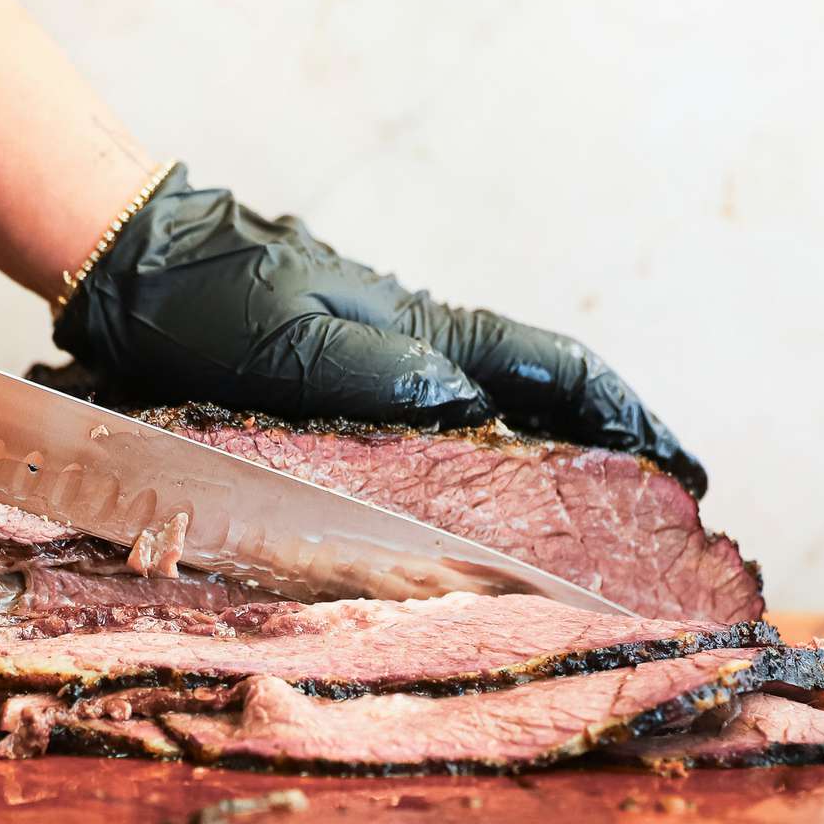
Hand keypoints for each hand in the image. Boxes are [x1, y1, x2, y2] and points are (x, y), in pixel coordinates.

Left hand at [54, 165, 707, 496]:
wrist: (141, 272)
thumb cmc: (211, 304)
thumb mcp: (293, 345)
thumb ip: (380, 377)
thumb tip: (472, 416)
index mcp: (430, 335)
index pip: (558, 371)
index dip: (627, 419)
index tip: (682, 470)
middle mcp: (426, 358)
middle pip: (544, 407)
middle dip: (607, 463)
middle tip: (651, 533)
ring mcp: (395, 382)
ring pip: (496, 437)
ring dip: (549, 486)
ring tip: (587, 551)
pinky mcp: (353, 407)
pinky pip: (438, 457)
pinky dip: (477, 494)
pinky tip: (480, 533)